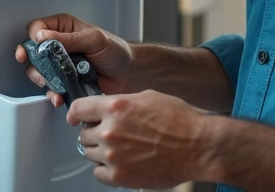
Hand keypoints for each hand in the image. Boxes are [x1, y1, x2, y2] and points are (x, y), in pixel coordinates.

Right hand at [14, 13, 135, 106]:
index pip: (37, 29)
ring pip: (38, 72)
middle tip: (39, 70)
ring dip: (42, 80)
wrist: (131, 76)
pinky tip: (59, 96)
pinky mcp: (65, 83)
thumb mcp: (94, 39)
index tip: (35, 48)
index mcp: (64, 29)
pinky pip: (52, 89)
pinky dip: (53, 94)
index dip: (33, 39)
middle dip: (32, 63)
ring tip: (52, 85)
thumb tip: (44, 37)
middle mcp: (59, 46)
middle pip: (33, 52)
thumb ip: (69, 38)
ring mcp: (61, 66)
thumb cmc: (118, 51)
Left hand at [69, 90, 212, 188]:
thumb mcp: (147, 97)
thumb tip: (106, 108)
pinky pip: (98, 173)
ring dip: (101, 151)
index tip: (76, 119)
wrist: (198, 146)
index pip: (78, 109)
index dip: (76, 114)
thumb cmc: (180, 121)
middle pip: (84, 134)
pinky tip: (121, 163)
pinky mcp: (119, 176)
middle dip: (94, 133)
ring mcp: (113, 155)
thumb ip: (121, 102)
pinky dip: (106, 170)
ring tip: (122, 149)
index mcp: (115, 107)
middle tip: (111, 135)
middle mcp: (110, 130)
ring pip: (90, 154)